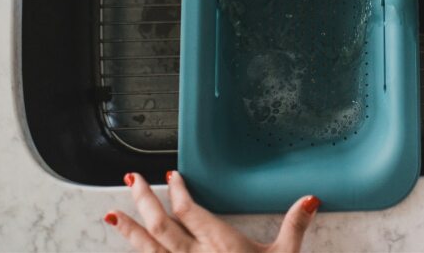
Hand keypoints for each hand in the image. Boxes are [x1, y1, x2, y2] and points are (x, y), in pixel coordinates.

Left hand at [105, 172, 318, 252]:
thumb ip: (294, 227)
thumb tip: (309, 200)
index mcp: (220, 244)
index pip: (190, 211)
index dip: (178, 192)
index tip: (171, 177)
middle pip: (161, 224)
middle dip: (144, 201)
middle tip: (132, 181)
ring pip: (149, 250)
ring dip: (131, 231)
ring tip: (114, 216)